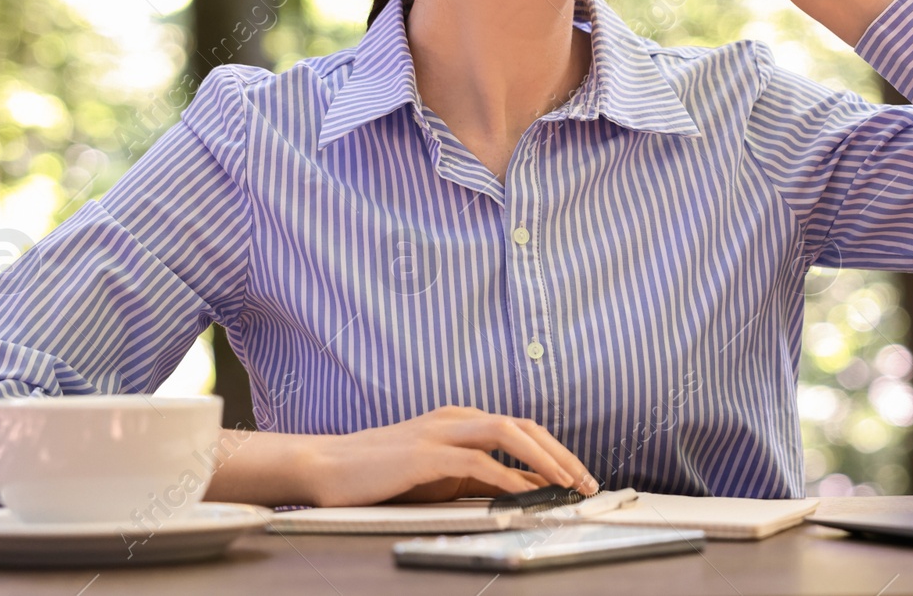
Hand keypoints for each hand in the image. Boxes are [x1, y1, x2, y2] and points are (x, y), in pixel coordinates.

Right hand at [297, 405, 599, 506]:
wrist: (327, 467)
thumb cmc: (381, 475)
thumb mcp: (439, 475)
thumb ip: (478, 476)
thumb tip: (523, 489)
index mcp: (460, 420)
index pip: (521, 428)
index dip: (555, 450)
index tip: (579, 476)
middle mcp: (455, 418)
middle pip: (523, 425)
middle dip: (561, 453)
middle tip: (586, 482)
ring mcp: (440, 432)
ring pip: (507, 433)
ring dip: (544, 459)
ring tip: (567, 484)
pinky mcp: (425, 454)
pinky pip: (476, 461)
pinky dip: (506, 476)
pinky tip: (525, 494)